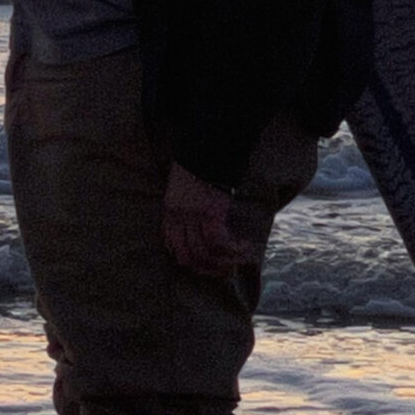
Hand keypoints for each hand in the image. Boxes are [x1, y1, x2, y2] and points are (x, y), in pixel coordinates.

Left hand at [162, 163, 270, 278]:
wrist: (210, 144)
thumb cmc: (201, 164)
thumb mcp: (185, 186)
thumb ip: (187, 206)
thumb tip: (200, 225)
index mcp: (169, 210)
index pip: (171, 245)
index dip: (187, 260)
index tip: (204, 263)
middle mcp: (178, 216)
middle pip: (187, 257)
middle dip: (208, 270)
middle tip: (225, 270)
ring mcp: (193, 214)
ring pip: (205, 254)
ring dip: (224, 263)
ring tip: (238, 261)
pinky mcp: (211, 211)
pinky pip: (220, 242)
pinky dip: (233, 250)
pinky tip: (245, 247)